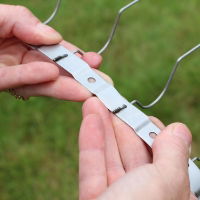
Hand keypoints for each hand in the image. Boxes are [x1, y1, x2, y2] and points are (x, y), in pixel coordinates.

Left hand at [0, 4, 104, 100]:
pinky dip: (34, 77)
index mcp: (28, 46)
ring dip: (64, 87)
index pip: (57, 54)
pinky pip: (16, 80)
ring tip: (85, 91)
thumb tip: (54, 37)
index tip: (95, 62)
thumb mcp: (5, 15)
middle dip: (79, 80)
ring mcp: (13, 76)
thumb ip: (27, 22)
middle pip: (56, 74)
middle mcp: (24, 64)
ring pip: (42, 83)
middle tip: (101, 86)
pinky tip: (51, 74)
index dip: (77, 58)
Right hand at [79, 97, 196, 199]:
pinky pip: (92, 167)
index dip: (151, 132)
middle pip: (133, 152)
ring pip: (110, 156)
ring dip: (102, 127)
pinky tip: (89, 120)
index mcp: (171, 195)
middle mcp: (146, 197)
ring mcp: (118, 199)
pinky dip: (90, 142)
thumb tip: (179, 130)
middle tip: (112, 102)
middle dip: (121, 124)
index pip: (164, 156)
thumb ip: (172, 156)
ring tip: (95, 103)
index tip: (140, 115)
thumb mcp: (165, 185)